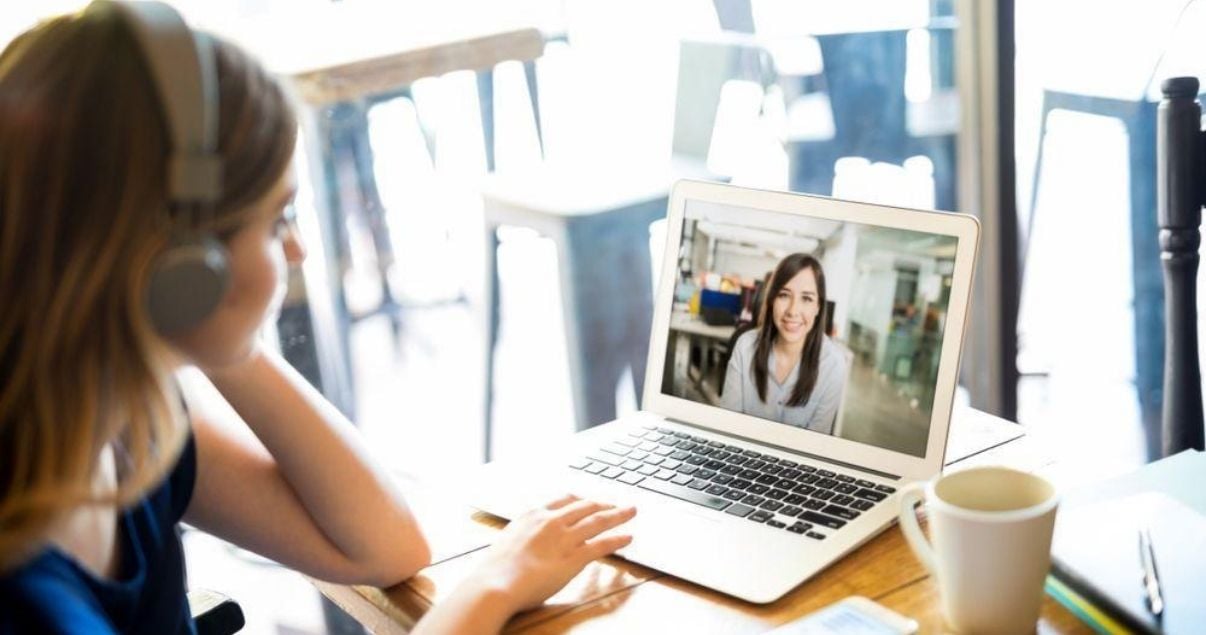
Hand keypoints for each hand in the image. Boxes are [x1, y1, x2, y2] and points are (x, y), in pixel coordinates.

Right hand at [472, 494, 636, 613]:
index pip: (564, 500)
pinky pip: (601, 544)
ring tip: (631, 511)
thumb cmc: (496, 568)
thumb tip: (529, 539)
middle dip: (603, 504)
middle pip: (585, 506)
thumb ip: (524, 534)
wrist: (497, 582)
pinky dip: (617, 539)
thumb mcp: (508, 540)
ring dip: (618, 515)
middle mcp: (552, 521)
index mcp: (533, 514)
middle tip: (616, 504)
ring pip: (598, 521)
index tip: (589, 500)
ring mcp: (564, 538)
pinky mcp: (574, 557)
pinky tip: (627, 537)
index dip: (581, 500)